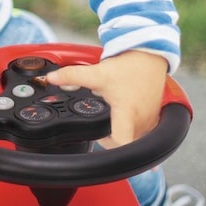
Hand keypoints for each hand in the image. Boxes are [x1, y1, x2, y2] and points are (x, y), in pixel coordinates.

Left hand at [41, 50, 168, 146]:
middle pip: (124, 143)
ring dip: (120, 131)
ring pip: (133, 137)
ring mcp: (150, 121)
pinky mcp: (154, 116)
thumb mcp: (97, 73)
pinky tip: (123, 115)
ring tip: (110, 118)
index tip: (101, 147)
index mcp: (128, 116)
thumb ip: (72, 76)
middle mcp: (142, 122)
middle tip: (98, 127)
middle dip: (108, 138)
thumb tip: (52, 78)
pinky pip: (142, 130)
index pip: (122, 146)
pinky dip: (130, 126)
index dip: (109, 150)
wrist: (149, 55)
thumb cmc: (129, 66)